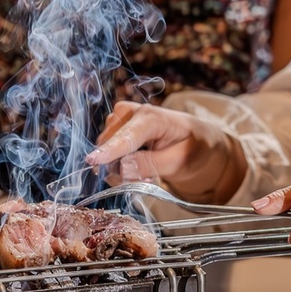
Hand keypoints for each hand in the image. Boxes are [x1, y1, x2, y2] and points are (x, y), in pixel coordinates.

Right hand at [86, 101, 246, 202]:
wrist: (197, 142)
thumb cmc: (192, 148)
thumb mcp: (178, 161)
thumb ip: (150, 164)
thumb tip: (122, 167)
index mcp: (152, 116)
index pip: (127, 136)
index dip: (110, 150)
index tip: (93, 160)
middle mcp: (132, 112)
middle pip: (111, 144)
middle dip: (122, 167)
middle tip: (148, 179)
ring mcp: (121, 119)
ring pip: (106, 149)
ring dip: (121, 167)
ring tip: (148, 172)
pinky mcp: (116, 128)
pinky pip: (107, 150)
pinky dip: (119, 163)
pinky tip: (138, 166)